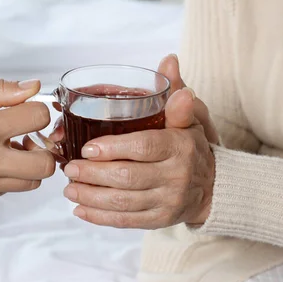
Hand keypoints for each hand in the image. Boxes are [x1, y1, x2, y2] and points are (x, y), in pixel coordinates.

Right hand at [0, 79, 55, 206]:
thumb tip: (33, 87)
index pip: (39, 118)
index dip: (38, 111)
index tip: (26, 111)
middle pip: (46, 164)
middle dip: (44, 148)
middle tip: (26, 138)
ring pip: (32, 182)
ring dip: (29, 166)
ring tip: (7, 151)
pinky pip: (8, 190)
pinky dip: (8, 177)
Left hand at [62, 55, 216, 228]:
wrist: (213, 186)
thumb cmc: (190, 147)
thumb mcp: (188, 118)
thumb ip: (174, 93)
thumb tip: (168, 60)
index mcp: (180, 146)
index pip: (143, 147)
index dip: (112, 149)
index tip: (86, 148)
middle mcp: (177, 176)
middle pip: (128, 177)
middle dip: (93, 174)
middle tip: (69, 168)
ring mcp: (169, 201)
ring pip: (124, 202)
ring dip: (91, 196)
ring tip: (69, 188)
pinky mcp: (161, 220)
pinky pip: (127, 221)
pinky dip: (100, 217)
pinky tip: (80, 210)